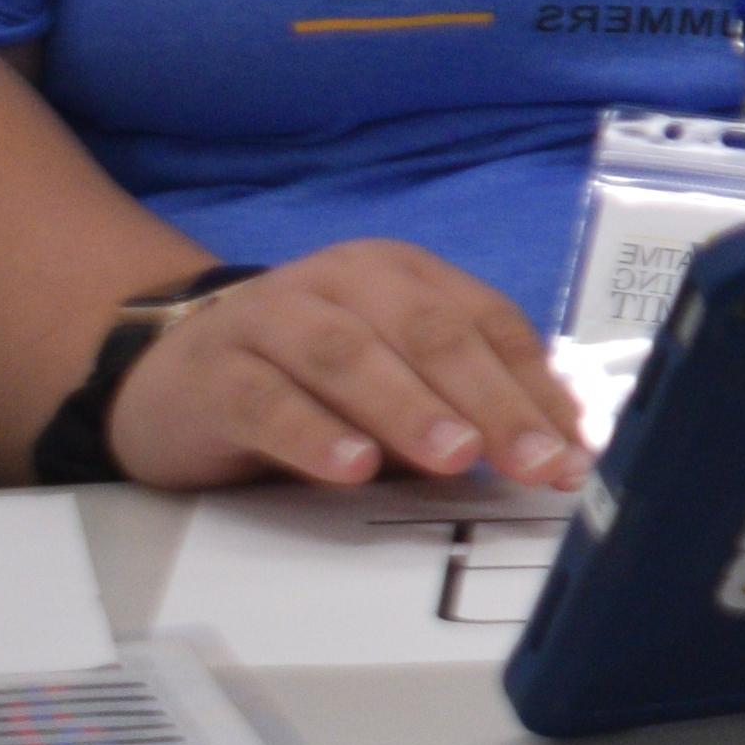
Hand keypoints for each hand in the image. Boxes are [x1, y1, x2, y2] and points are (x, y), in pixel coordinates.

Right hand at [100, 240, 585, 491]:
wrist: (167, 377)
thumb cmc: (306, 385)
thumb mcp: (393, 386)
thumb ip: (460, 409)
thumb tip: (549, 456)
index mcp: (406, 276)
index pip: (488, 324)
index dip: (537, 387)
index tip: (577, 451)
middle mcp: (344, 281)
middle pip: (432, 334)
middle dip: (493, 402)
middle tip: (535, 461)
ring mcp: (273, 316)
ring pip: (352, 356)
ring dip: (411, 408)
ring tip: (456, 458)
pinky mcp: (214, 370)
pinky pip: (268, 399)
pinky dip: (313, 433)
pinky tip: (351, 468)